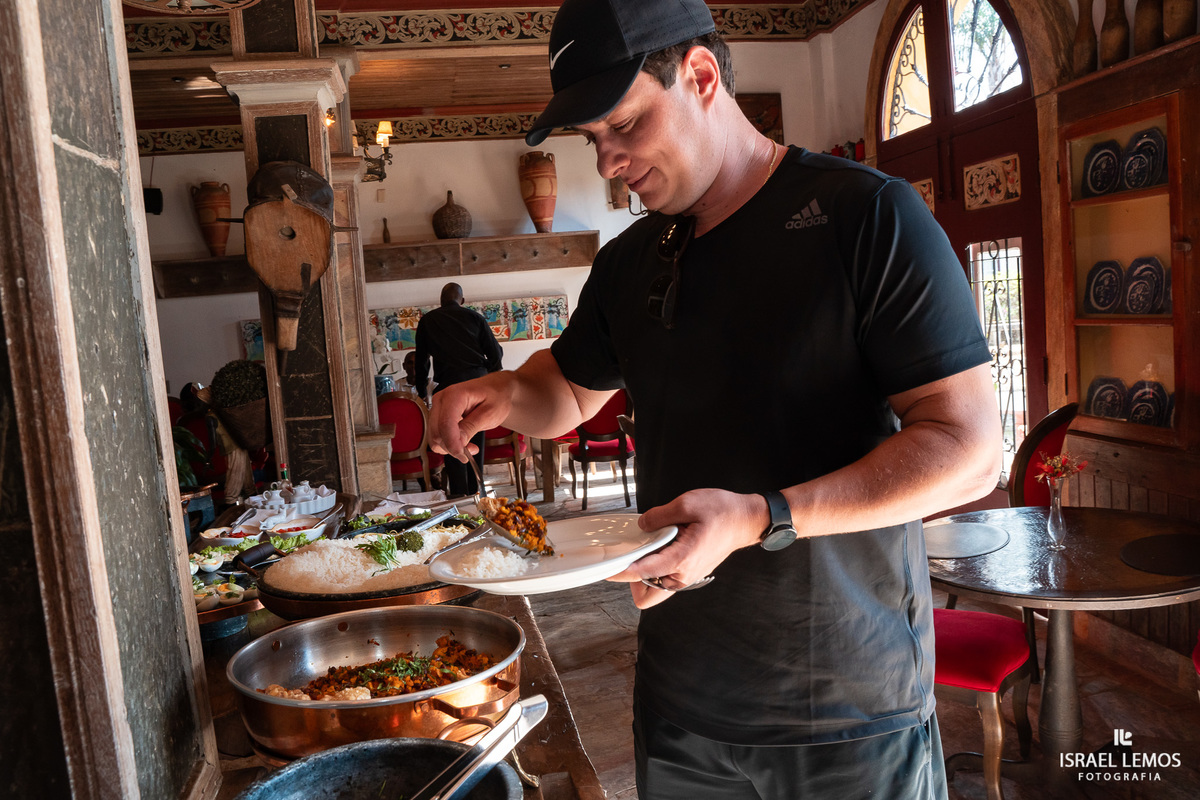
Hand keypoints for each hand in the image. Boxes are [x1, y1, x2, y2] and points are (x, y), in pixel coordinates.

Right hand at [426, 373, 515, 458]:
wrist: (495, 390)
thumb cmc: (495, 396)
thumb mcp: (489, 413)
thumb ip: (472, 426)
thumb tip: (459, 442)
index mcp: (454, 395)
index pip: (445, 424)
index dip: (452, 443)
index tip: (463, 455)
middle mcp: (441, 400)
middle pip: (437, 432)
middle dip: (452, 447)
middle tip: (471, 451)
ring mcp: (438, 407)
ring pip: (435, 437)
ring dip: (450, 447)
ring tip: (470, 446)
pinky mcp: (439, 416)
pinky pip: (438, 435)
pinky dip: (448, 443)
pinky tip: (462, 442)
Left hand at [608, 488, 769, 608]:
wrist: (746, 519)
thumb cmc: (722, 511)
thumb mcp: (686, 504)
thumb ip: (659, 516)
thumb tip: (642, 525)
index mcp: (682, 559)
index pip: (643, 572)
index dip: (621, 571)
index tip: (606, 568)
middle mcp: (684, 574)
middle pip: (646, 596)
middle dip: (631, 582)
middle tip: (629, 556)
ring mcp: (688, 576)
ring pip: (655, 590)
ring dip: (643, 576)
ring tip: (643, 549)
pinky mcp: (690, 573)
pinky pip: (666, 581)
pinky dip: (655, 571)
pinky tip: (655, 549)